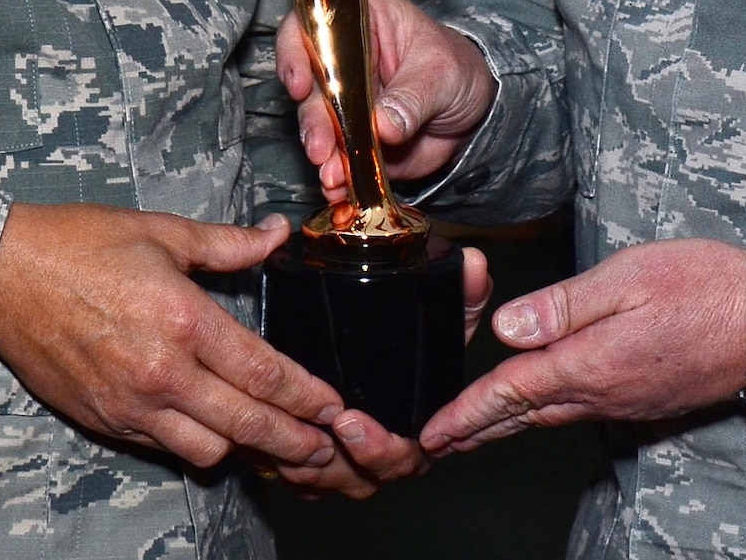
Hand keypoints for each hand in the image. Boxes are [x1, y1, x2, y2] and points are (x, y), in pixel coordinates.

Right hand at [0, 204, 339, 471]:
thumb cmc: (80, 243)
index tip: (334, 405)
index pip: (263, 371)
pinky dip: (197, 444)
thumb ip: (227, 243)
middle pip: (245, 423)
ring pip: (208, 448)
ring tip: (274, 443)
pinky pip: (165, 447)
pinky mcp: (105, 420)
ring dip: (245, 448)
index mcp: (183, 319)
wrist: (1, 275)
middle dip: (292, 440)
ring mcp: (131, 405)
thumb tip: (276, 234)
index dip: (305, 395)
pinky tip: (215, 433)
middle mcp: (162, 372)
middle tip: (325, 448)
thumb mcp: (161, 231)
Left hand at [262, 244, 492, 497]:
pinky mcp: (320, 463)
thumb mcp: (448, 318)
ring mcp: (351, 463)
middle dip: (340, 455)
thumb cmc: (424, 344)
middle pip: (364, 478)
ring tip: (289, 434)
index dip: (381, 448)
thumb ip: (466, 293)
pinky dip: (286, 468)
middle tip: (327, 421)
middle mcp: (386, 455)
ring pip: (327, 483)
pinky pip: (300, 481)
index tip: (353, 421)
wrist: (395, 353)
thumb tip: (476, 262)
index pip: (407, 457)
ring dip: (308, 465)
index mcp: (419, 433)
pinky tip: (269, 446)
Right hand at [277, 0, 497, 199]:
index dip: (295, 52)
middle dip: (312, 119)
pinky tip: (341, 189)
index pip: (311, 26)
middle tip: (321, 148)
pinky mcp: (354, 139)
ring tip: (333, 175)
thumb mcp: (441, 72)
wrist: (475, 110)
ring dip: (322, 152)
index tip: (300, 86)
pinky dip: (338, 175)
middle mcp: (343, 63)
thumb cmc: (457, 68)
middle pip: (309, 85)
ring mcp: (346, 104)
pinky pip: (338, 157)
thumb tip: (383, 126)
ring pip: (318, 126)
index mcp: (360, 25)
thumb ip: (412, 98)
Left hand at [419, 239, 745, 452]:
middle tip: (435, 443)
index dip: (467, 412)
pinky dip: (545, 414)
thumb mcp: (629, 277)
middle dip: (477, 429)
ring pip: (552, 416)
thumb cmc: (703, 286)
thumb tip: (506, 327)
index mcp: (592, 363)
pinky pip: (582, 411)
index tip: (432, 432)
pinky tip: (539, 406)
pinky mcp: (646, 397)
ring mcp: (627, 400)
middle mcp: (605, 392)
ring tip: (473, 430)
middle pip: (526, 414)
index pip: (512, 392)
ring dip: (508, 424)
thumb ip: (564, 304)